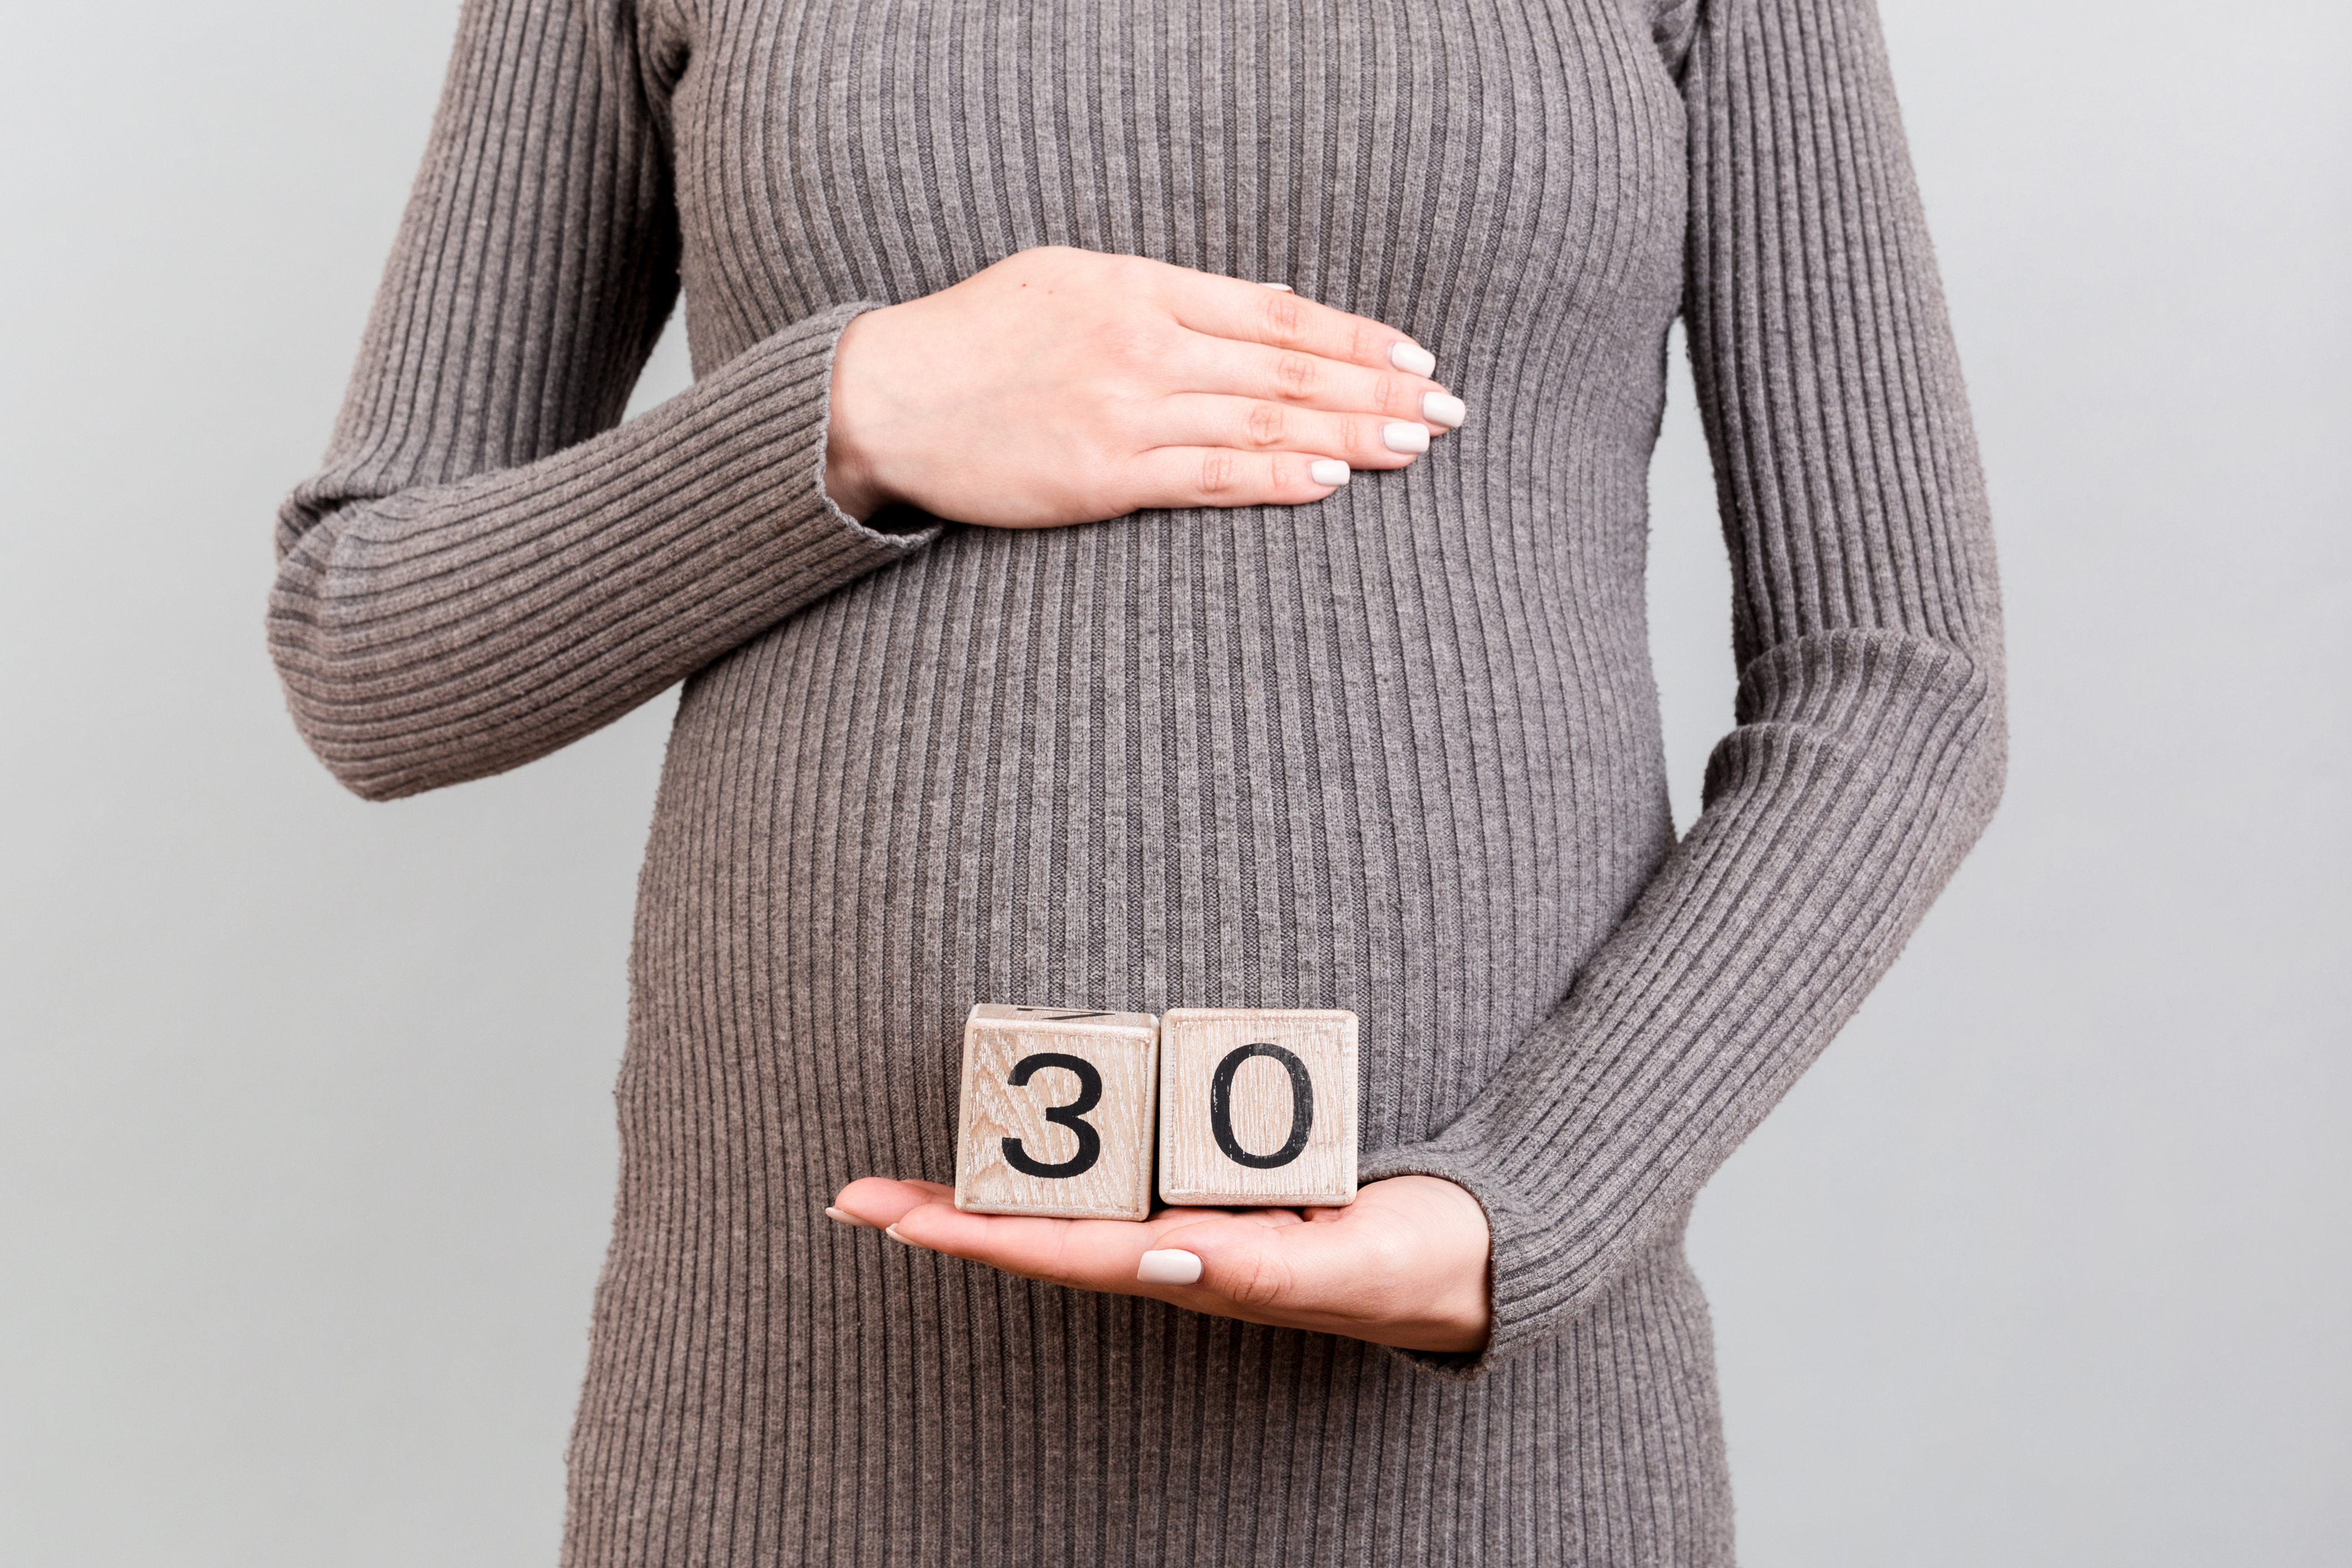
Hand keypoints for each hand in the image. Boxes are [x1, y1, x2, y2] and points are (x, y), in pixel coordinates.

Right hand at [822, 246, 1465, 525]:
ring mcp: (1125, 408)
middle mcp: (1144, 341)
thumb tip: (1256, 315)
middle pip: (1288, 364)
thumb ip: (1162, 299)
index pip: (1277, 312)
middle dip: (1379, 386)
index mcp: (1142, 286)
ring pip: (1264, 418)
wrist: (888, 397)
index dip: (1355, 335)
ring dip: (1351, 431)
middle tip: (1451, 407)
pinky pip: (1210, 474)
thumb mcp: (1072, 283)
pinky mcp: (1102, 473)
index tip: (1415, 355)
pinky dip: (1277, 475)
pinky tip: (1332, 478)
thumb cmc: (978, 341)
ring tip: (1418, 442)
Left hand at [827, 1173, 1492, 1354]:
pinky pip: (1112, 1179)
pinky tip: (1004, 1147)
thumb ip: (1261, 1266)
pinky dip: (1048, 1164)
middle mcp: (1174, 1251)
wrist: (1469, 1254)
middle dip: (946, 1217)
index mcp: (1199, 1270)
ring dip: (978, 1196)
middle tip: (849, 1196)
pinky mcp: (1210, 1188)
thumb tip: (1167, 1252)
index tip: (898, 1217)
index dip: (980, 1233)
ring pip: (1061, 1210)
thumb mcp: (1350, 1265)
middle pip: (1037, 1235)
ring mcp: (1186, 1222)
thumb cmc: (1413, 1263)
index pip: (1066, 1253)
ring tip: (890, 1182)